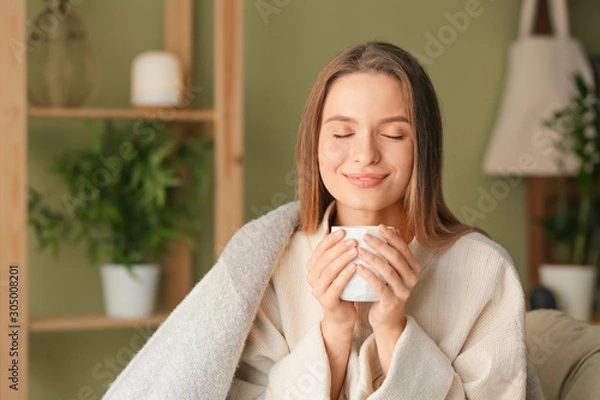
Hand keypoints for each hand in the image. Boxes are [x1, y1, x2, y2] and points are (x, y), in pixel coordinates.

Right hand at [306, 228, 358, 328]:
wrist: (342, 315)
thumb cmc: (344, 288)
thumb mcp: (340, 269)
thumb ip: (340, 255)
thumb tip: (353, 233)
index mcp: (312, 268)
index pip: (320, 249)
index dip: (331, 239)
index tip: (344, 231)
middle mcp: (311, 278)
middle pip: (324, 259)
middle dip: (339, 247)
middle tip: (354, 240)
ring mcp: (317, 290)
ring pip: (329, 271)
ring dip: (342, 259)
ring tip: (356, 251)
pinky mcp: (326, 301)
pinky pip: (336, 286)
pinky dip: (345, 275)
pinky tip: (355, 267)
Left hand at [356, 224, 420, 373]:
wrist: (387, 318)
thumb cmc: (387, 288)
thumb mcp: (392, 269)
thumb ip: (392, 251)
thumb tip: (390, 228)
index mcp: (413, 268)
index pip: (404, 248)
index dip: (392, 236)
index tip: (379, 226)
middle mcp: (412, 278)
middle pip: (396, 257)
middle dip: (380, 245)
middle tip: (365, 236)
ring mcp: (403, 291)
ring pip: (389, 271)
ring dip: (373, 258)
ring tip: (359, 250)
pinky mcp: (392, 302)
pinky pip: (380, 286)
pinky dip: (369, 275)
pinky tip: (358, 267)